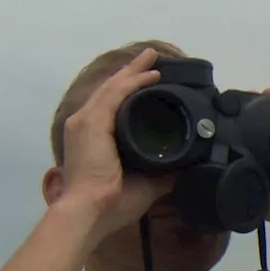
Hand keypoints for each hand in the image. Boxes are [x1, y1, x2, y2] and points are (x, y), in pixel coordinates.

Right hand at [50, 48, 173, 243]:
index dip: (129, 91)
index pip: (112, 106)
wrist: (91, 212)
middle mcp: (84, 125)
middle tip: (150, 58)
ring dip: (134, 72)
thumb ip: (163, 174)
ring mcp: (85, 122)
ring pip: (113, 88)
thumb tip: (185, 167)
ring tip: (152, 59)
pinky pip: (115, 94)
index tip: (148, 81)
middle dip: (132, 73)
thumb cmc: (111, 203)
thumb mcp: (146, 184)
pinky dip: (132, 82)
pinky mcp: (91, 123)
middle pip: (112, 90)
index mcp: (92, 138)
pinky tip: (149, 75)